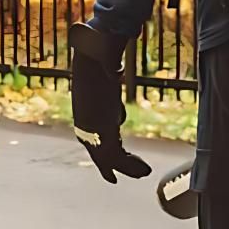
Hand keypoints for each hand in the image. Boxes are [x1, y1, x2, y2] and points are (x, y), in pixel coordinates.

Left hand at [68, 22, 152, 183]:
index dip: (99, 149)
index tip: (113, 154)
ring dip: (126, 167)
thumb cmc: (96, 51)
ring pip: (108, 157)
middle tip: (116, 178)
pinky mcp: (104, 128)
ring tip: (142, 172)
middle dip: (108, 164)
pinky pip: (117, 155)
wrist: (94, 51)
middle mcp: (85, 121)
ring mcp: (93, 126)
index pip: (89, 135)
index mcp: (83, 109)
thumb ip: (109, 65)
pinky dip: (130, 166)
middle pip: (96, 150)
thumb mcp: (103, 64)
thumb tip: (115, 51)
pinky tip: (144, 170)